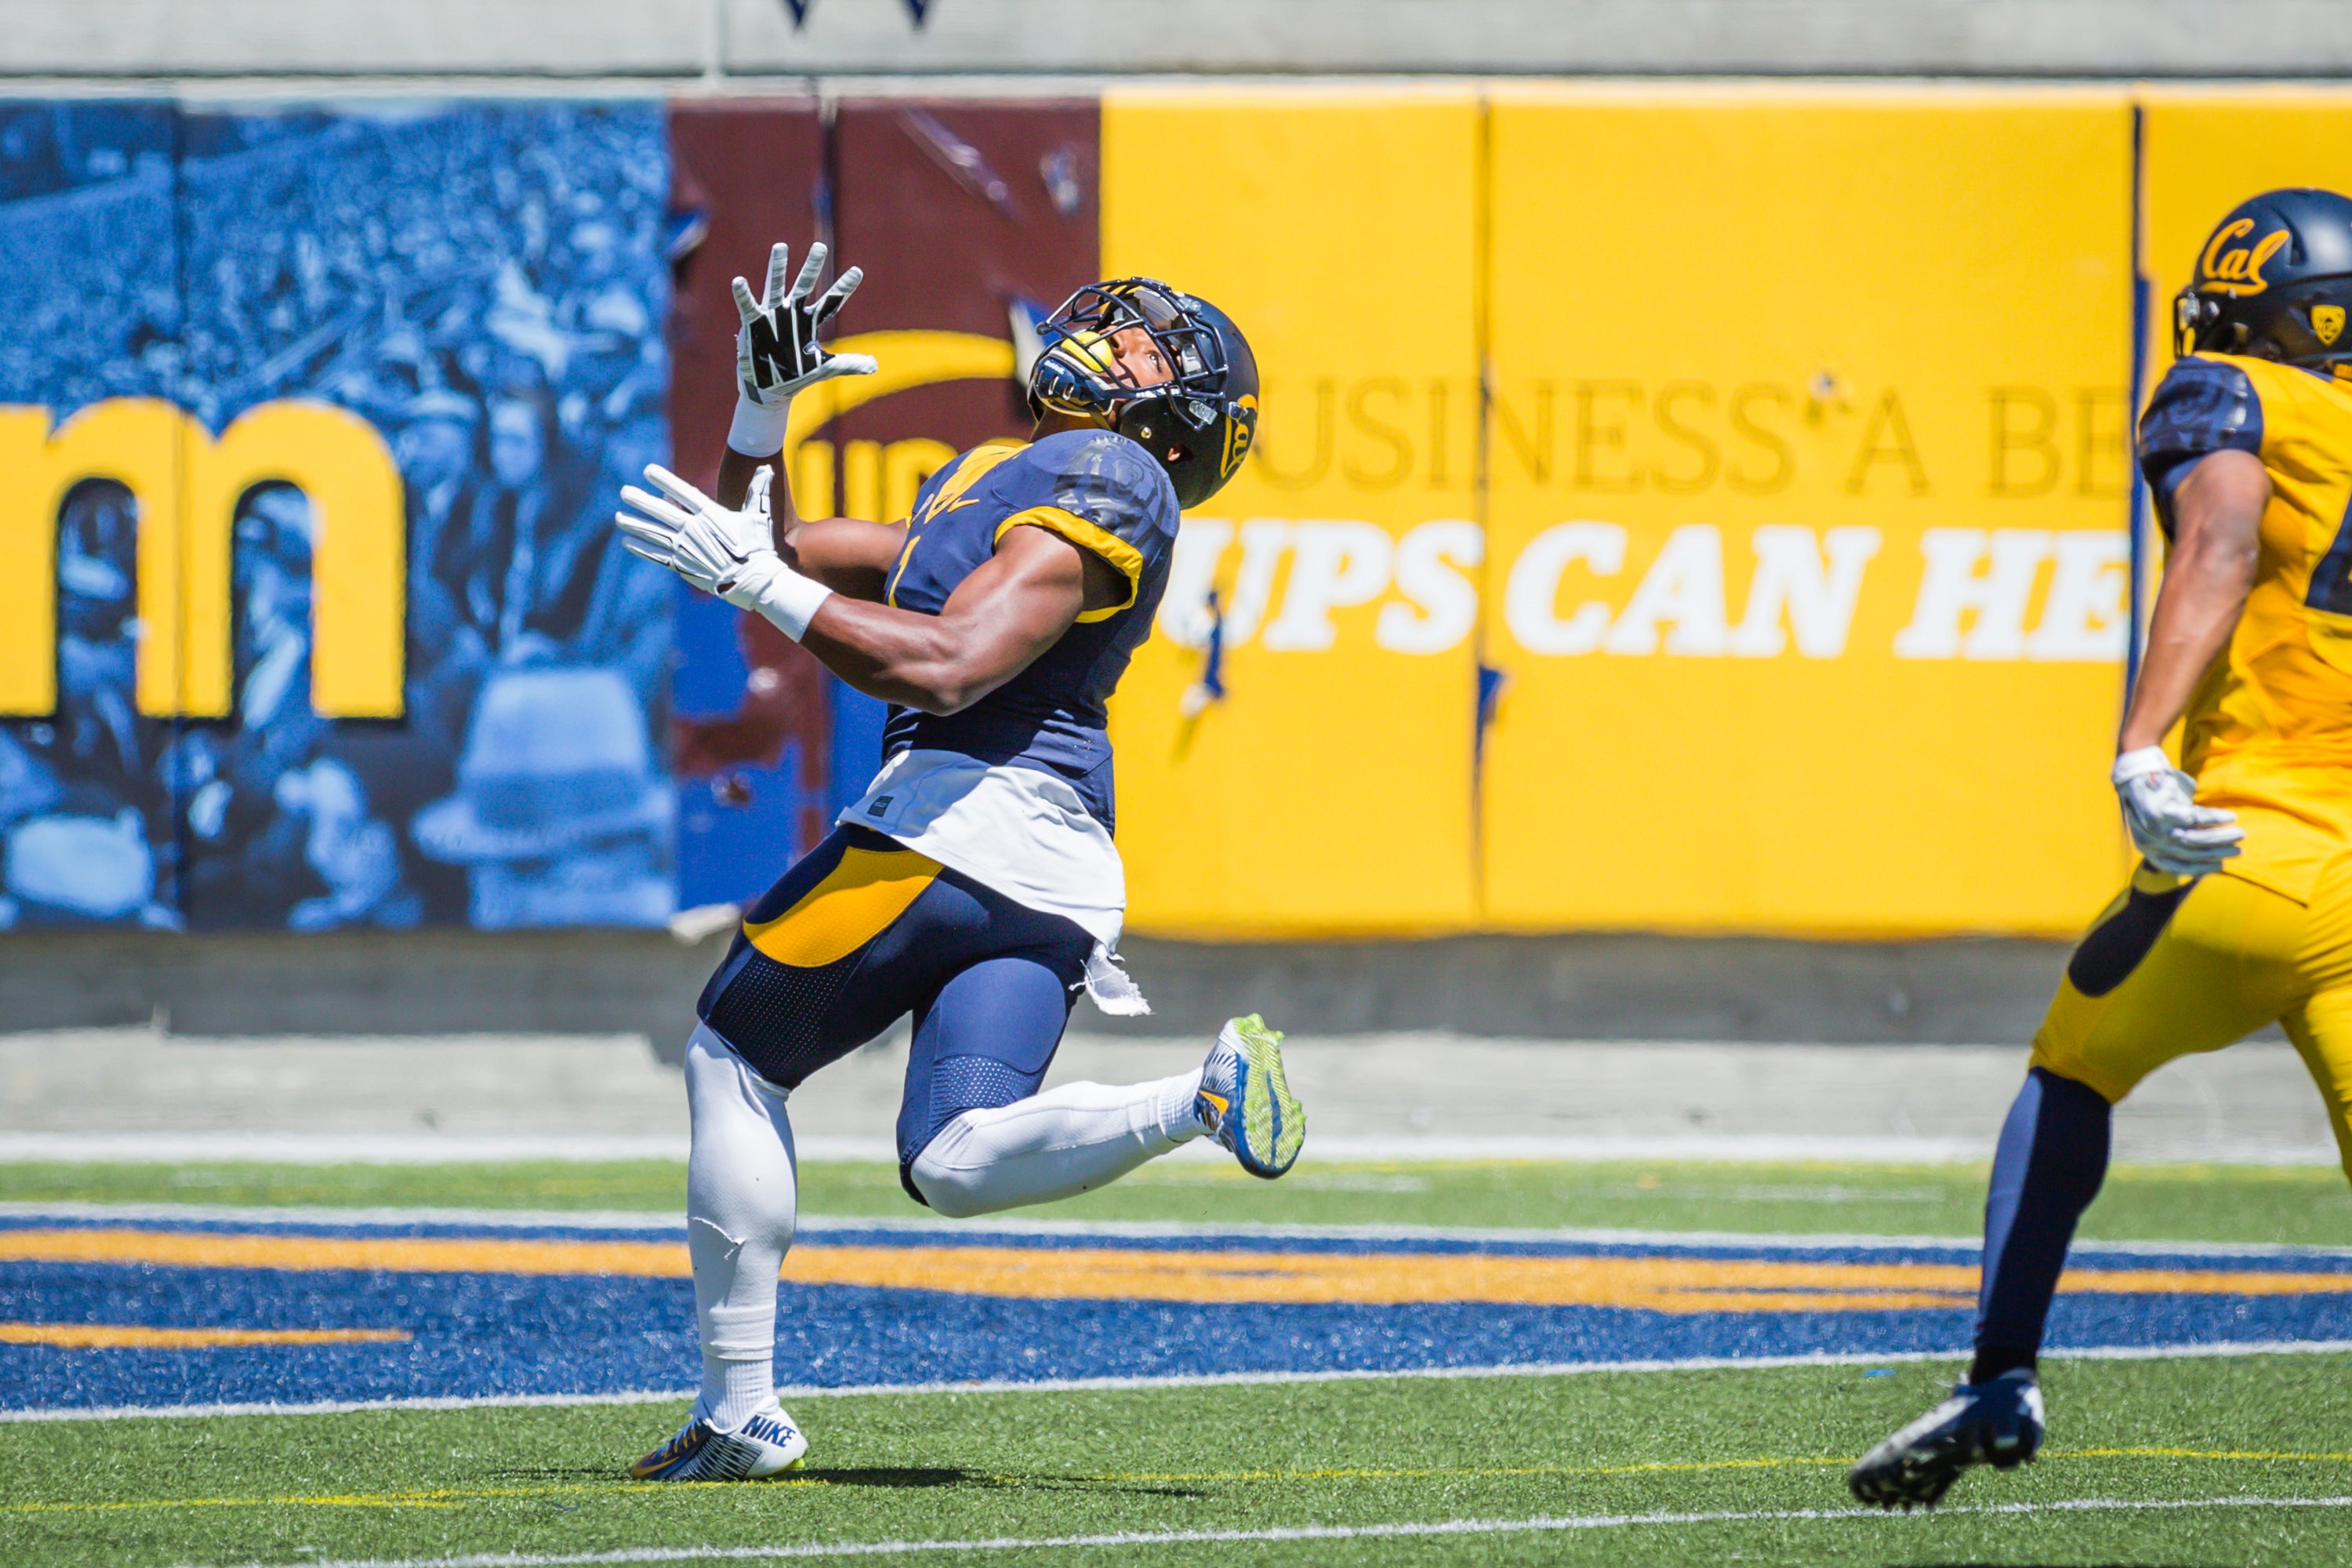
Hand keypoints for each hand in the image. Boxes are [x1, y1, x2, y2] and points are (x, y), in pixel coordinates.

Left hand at [616, 463, 779, 602]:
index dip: (664, 480)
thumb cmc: (758, 547)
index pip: (682, 492)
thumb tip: (767, 467)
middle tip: (624, 491)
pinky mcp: (683, 566)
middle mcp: (694, 530)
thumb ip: (758, 491)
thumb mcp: (759, 516)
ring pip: (654, 533)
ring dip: (635, 524)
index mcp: (711, 515)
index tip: (647, 471)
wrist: (754, 581)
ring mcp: (686, 549)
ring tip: (619, 517)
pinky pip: (657, 555)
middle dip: (640, 501)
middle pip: (661, 512)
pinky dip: (642, 548)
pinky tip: (628, 541)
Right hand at [735, 241, 876, 406]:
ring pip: (776, 286)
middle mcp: (792, 313)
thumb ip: (848, 364)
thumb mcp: (824, 368)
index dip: (844, 287)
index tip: (858, 271)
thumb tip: (875, 366)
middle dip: (812, 267)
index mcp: (810, 322)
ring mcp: (772, 316)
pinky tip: (739, 281)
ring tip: (781, 246)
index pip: (831, 301)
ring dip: (778, 267)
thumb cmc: (796, 375)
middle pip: (804, 285)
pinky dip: (744, 295)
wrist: (770, 389)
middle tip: (820, 246)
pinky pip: (748, 306)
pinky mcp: (754, 324)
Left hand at [2113, 746, 2242, 875]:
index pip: (2176, 867)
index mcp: (2148, 849)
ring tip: (2240, 834)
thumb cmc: (2157, 798)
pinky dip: (2214, 818)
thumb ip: (2183, 835)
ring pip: (2194, 837)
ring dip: (2220, 837)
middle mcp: (2149, 842)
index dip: (2201, 868)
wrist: (2137, 770)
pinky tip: (2231, 817)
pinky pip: (2194, 818)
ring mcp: (2154, 827)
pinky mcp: (2161, 810)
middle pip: (2190, 853)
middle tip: (2239, 851)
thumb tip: (2210, 849)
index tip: (2221, 865)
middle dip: (2217, 853)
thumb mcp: (2167, 823)